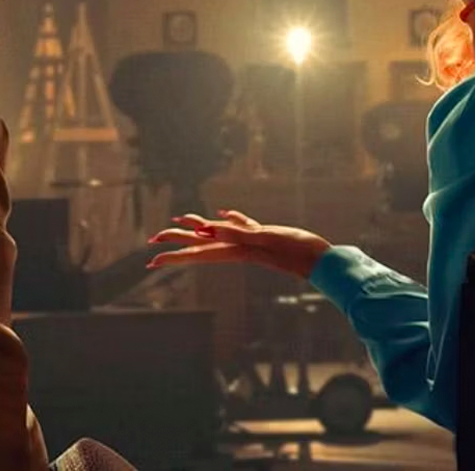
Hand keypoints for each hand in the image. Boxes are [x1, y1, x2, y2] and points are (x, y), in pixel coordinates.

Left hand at [146, 210, 332, 279]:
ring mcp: (250, 243)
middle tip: (153, 241)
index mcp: (235, 250)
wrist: (322, 261)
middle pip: (200, 244)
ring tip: (180, 220)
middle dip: (176, 242)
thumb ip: (239, 234)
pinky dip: (229, 219)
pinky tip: (225, 213)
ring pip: (216, 233)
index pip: (197, 252)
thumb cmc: (297, 250)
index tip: (152, 259)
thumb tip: (211, 229)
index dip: (174, 255)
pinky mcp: (264, 236)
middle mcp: (238, 248)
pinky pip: (239, 226)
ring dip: (197, 227)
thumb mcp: (266, 239)